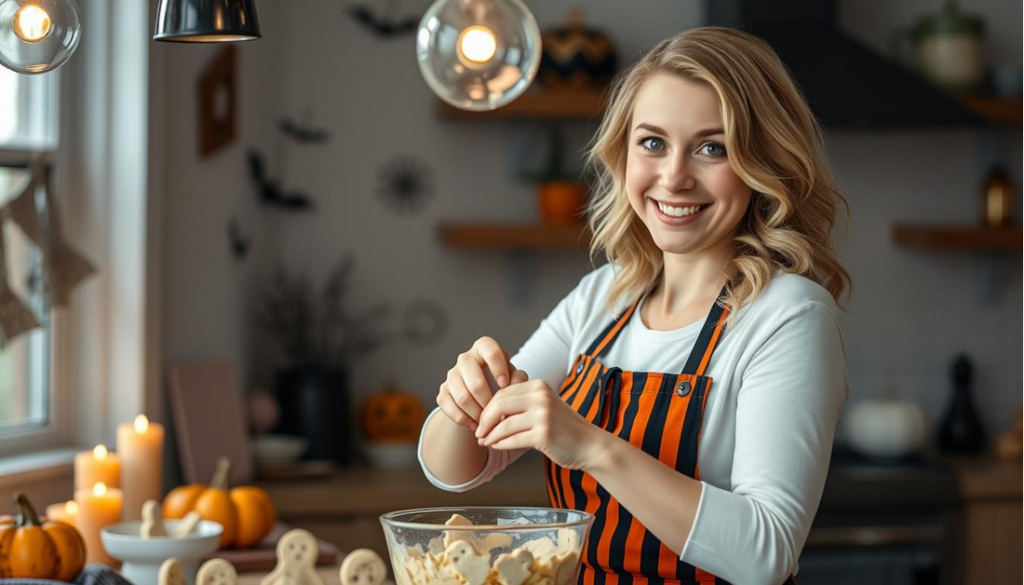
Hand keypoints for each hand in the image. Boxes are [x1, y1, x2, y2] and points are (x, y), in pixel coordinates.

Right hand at [436, 336, 516, 430]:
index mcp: (484, 347)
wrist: (482, 391)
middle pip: (475, 383)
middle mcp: (465, 358)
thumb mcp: (513, 376)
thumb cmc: (502, 379)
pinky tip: (476, 425)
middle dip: (488, 402)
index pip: (491, 352)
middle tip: (498, 413)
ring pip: (463, 399)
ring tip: (489, 422)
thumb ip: (518, 377)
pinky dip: (465, 420)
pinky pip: (451, 409)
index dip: (499, 369)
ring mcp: (451, 375)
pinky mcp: (443, 392)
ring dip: (477, 414)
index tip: (504, 386)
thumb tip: (516, 382)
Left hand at [474, 378, 604, 469]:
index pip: (503, 392)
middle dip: (485, 420)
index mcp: (539, 386)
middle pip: (499, 405)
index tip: (481, 419)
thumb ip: (521, 403)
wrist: (589, 445)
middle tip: (478, 432)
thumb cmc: (563, 428)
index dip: (487, 406)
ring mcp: (543, 415)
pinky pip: (513, 439)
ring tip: (484, 442)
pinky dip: (500, 444)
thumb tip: (488, 410)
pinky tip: (495, 446)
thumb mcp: (543, 406)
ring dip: (490, 435)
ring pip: (504, 424)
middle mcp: (541, 397)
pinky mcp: (544, 434)